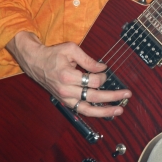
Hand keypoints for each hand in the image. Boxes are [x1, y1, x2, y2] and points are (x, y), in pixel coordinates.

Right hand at [6, 31, 131, 118]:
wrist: (35, 62)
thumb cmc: (53, 54)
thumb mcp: (71, 49)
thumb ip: (88, 60)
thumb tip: (103, 68)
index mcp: (67, 75)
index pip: (92, 80)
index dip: (102, 76)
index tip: (106, 71)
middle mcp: (66, 90)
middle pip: (93, 97)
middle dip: (112, 97)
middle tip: (126, 95)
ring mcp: (65, 98)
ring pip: (87, 109)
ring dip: (105, 111)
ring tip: (119, 110)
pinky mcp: (64, 101)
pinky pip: (80, 110)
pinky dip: (93, 113)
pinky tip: (104, 113)